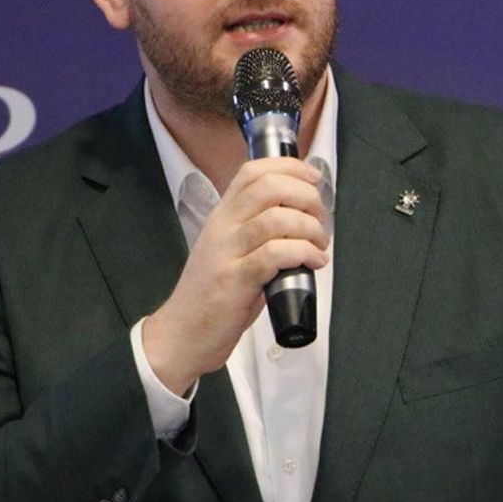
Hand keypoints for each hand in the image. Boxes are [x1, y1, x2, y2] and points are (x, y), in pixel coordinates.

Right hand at [142, 157, 329, 394]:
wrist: (183, 334)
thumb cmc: (212, 296)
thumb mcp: (232, 252)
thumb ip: (258, 232)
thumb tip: (300, 217)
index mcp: (222, 216)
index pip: (252, 171)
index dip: (288, 167)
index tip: (313, 178)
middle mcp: (223, 227)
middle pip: (268, 187)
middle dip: (306, 196)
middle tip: (319, 218)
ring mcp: (228, 252)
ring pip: (276, 219)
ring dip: (310, 228)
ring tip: (319, 245)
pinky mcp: (236, 280)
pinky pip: (275, 253)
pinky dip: (303, 253)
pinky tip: (313, 263)